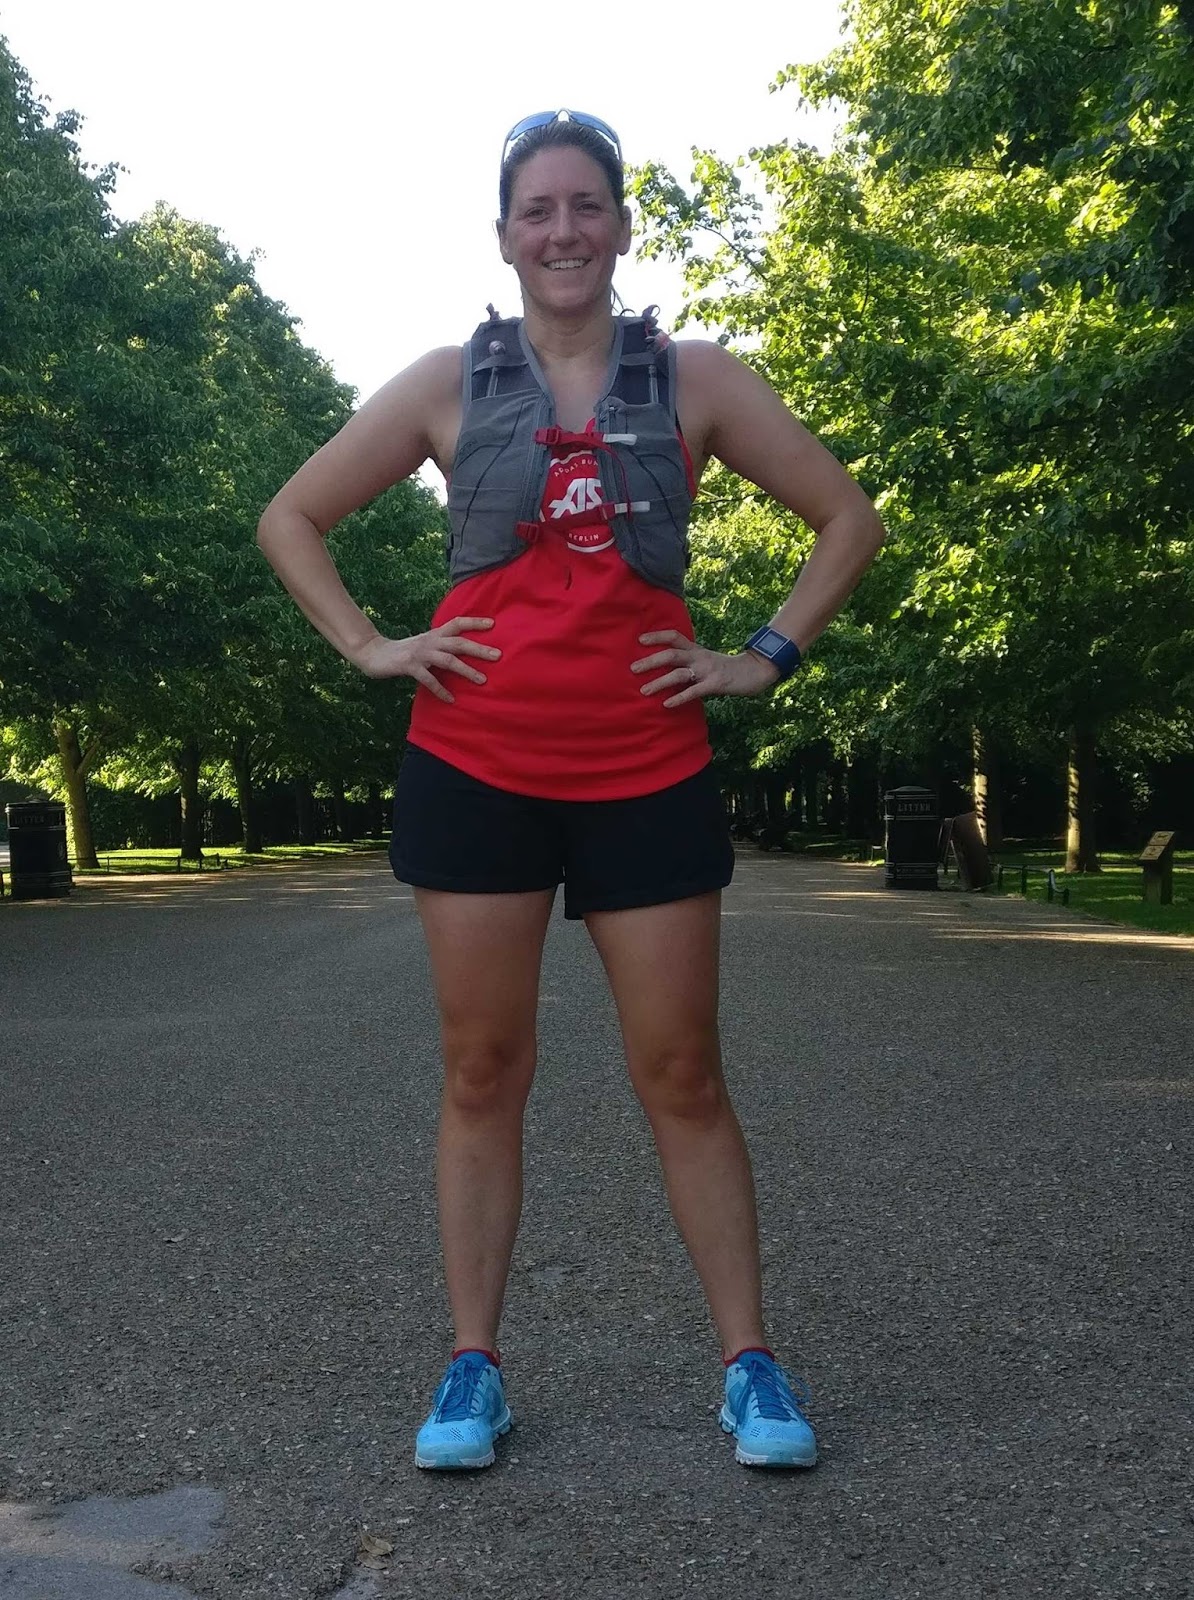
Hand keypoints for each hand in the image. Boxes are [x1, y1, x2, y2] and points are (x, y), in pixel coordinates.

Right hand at [353, 617, 500, 701]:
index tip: (493, 623)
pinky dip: (441, 690)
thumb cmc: (404, 651)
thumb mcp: (425, 643)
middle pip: (458, 642)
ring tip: (482, 680)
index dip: (474, 622)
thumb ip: (442, 645)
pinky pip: (429, 679)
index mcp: (434, 634)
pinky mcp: (410, 666)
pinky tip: (451, 699)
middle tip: (498, 656)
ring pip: (448, 660)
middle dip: (479, 649)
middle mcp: (430, 641)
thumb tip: (463, 651)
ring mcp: (420, 654)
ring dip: (466, 670)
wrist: (374, 653)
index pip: (457, 623)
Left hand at [632, 630, 780, 707]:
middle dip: (651, 661)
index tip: (640, 639)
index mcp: (697, 650)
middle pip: (671, 654)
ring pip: (679, 673)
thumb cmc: (727, 668)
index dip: (658, 636)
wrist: (755, 671)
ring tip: (644, 690)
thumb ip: (690, 661)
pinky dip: (679, 697)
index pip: (675, 637)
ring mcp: (707, 670)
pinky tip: (667, 704)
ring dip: (659, 682)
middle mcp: (699, 657)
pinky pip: (694, 691)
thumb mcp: (706, 660)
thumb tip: (669, 668)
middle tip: (633, 668)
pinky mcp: (715, 684)